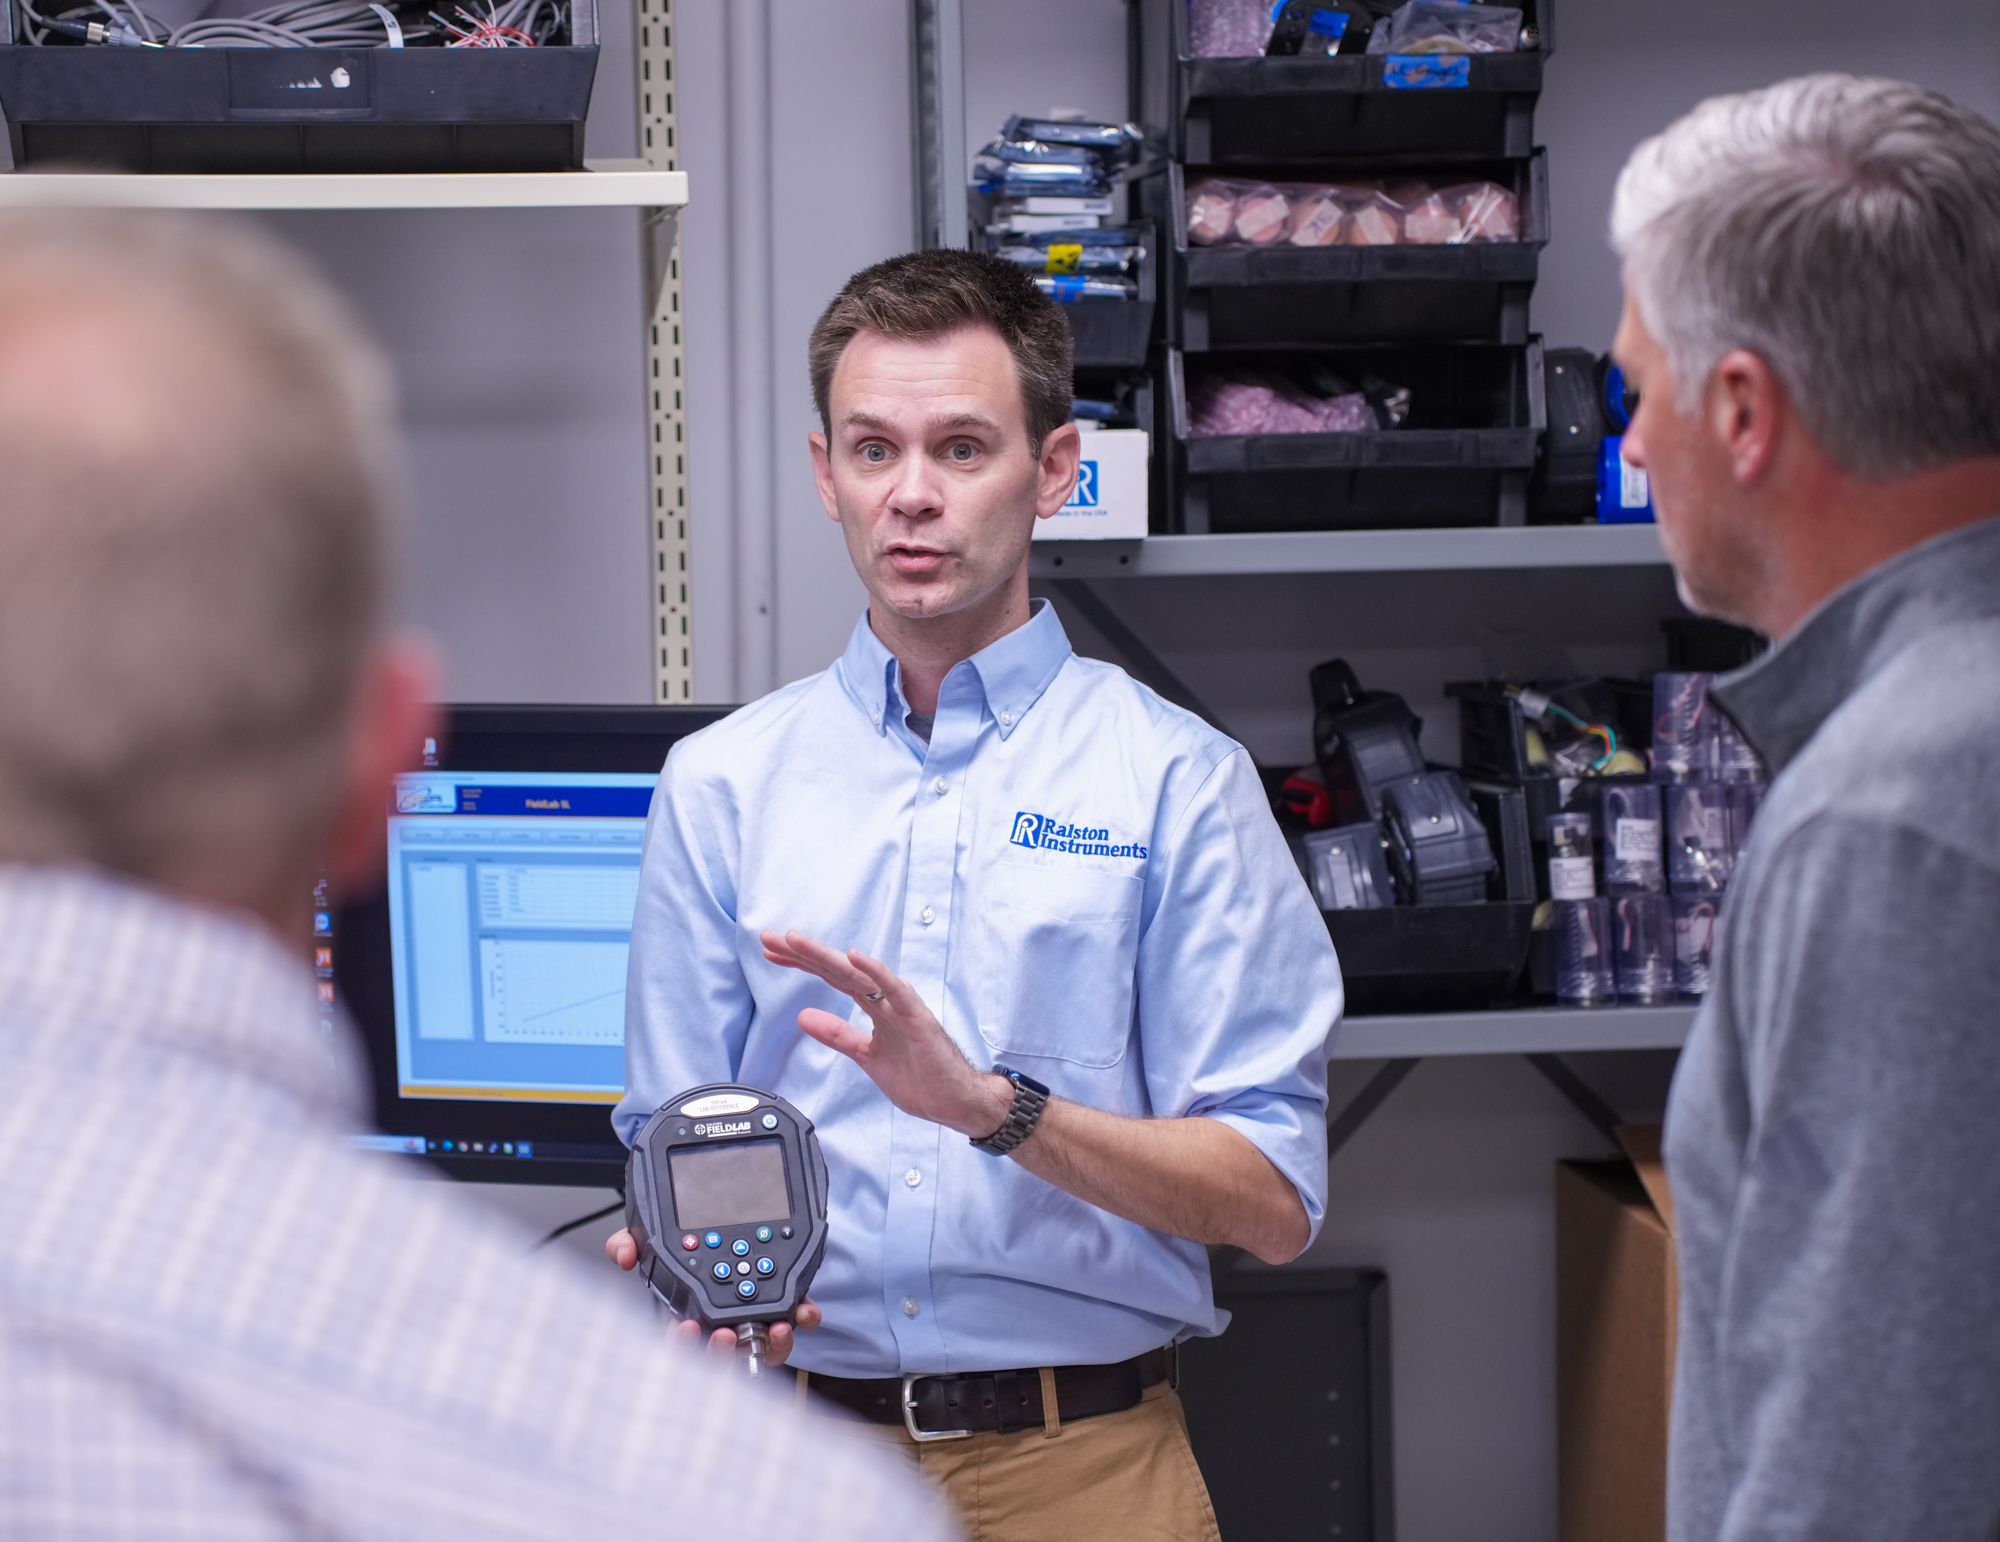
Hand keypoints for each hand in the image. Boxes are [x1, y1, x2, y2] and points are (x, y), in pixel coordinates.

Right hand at [606, 1228, 820, 1365]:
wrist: (735, 1232)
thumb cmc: (691, 1252)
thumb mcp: (656, 1241)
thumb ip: (631, 1243)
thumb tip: (623, 1253)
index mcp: (691, 1316)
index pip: (684, 1342)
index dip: (683, 1342)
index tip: (685, 1329)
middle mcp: (724, 1326)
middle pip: (724, 1356)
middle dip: (724, 1353)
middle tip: (725, 1337)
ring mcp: (756, 1323)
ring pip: (764, 1349)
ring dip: (773, 1344)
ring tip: (778, 1328)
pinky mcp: (785, 1311)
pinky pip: (797, 1323)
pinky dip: (802, 1319)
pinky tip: (804, 1310)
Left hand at [760, 929, 1014, 1138]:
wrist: (956, 1101)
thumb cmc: (921, 1078)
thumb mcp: (866, 1056)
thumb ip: (838, 1035)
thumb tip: (804, 1017)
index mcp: (875, 1007)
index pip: (832, 978)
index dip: (802, 965)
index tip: (772, 952)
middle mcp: (886, 1000)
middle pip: (838, 970)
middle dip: (803, 954)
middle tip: (770, 938)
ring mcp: (901, 1006)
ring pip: (858, 975)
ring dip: (826, 957)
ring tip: (797, 941)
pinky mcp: (918, 1018)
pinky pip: (895, 991)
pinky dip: (876, 972)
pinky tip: (856, 957)